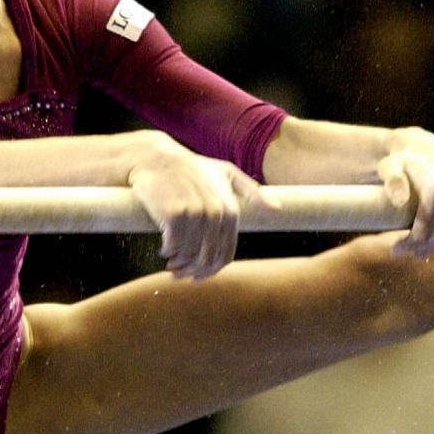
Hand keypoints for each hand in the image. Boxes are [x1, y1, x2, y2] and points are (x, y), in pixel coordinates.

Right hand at [127, 139, 275, 280]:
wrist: (156, 158)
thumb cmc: (192, 168)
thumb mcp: (226, 173)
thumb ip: (252, 192)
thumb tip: (277, 209)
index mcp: (231, 210)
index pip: (225, 255)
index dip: (210, 270)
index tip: (197, 275)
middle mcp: (216, 213)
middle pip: (207, 259)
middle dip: (192, 272)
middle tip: (178, 274)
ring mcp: (196, 213)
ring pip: (189, 255)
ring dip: (178, 265)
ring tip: (170, 263)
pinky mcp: (174, 214)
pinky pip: (173, 246)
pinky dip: (167, 252)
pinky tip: (163, 249)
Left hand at [377, 128, 433, 257]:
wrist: (423, 145)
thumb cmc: (401, 162)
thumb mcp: (388, 169)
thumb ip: (392, 182)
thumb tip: (400, 201)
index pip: (428, 229)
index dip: (411, 243)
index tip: (396, 250)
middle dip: (425, 246)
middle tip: (409, 252)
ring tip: (425, 249)